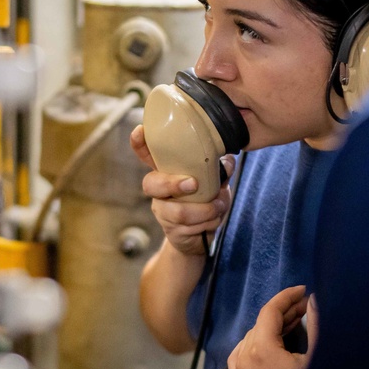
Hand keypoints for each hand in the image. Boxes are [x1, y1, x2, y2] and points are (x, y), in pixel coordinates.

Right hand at [130, 123, 233, 258]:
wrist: (200, 237)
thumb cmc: (205, 202)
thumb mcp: (215, 183)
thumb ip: (220, 171)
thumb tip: (228, 162)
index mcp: (167, 171)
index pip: (147, 155)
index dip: (140, 143)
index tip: (141, 131)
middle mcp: (159, 191)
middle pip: (151, 184)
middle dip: (173, 184)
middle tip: (193, 184)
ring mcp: (162, 211)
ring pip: (178, 211)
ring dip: (205, 209)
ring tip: (218, 206)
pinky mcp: (170, 230)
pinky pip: (190, 227)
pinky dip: (209, 222)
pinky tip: (214, 219)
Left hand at [227, 286, 318, 368]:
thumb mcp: (318, 359)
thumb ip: (316, 324)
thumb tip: (313, 300)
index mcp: (260, 351)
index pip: (269, 312)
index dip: (287, 297)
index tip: (303, 290)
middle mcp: (243, 360)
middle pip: (260, 324)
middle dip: (283, 314)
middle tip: (305, 308)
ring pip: (251, 338)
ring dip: (271, 329)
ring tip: (294, 325)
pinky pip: (243, 355)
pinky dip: (258, 345)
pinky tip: (278, 345)